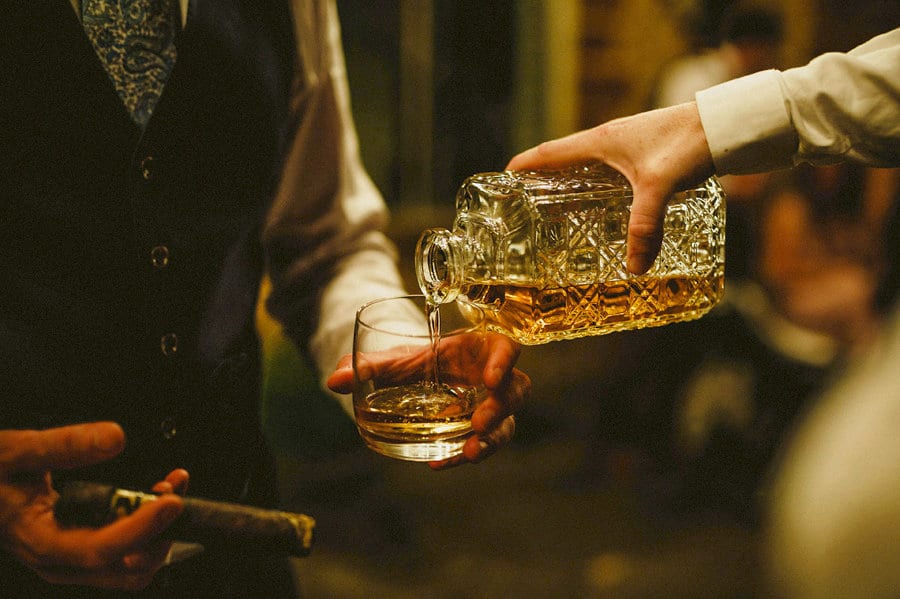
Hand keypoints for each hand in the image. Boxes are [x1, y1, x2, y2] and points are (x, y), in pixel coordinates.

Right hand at [0, 423, 185, 590]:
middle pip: (128, 568)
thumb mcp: (17, 452)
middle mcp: (60, 561)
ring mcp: (74, 560)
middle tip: (172, 491)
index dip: (140, 528)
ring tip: (168, 488)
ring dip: (160, 530)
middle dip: (160, 533)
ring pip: (134, 564)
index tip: (169, 502)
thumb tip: (114, 438)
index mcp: (40, 541)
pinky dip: (150, 526)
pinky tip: (155, 492)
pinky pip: (128, 549)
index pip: (99, 550)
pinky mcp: (85, 548)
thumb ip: (64, 444)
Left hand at [327, 332, 530, 468]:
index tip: (490, 379)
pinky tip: (437, 462)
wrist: (416, 378)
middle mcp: (493, 378)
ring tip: (468, 452)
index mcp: (479, 349)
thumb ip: (369, 367)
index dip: (504, 362)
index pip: (506, 348)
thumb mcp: (394, 361)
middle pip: (517, 390)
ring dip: (492, 439)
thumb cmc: (415, 362)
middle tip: (477, 423)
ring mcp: (490, 406)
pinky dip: (459, 454)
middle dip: (501, 408)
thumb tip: (334, 380)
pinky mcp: (482, 430)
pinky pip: (483, 444)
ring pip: (508, 423)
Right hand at [507, 102, 715, 273]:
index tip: (502, 182)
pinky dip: (599, 189)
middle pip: (563, 161)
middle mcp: (609, 140)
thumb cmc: (689, 143)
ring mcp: (627, 146)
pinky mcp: (646, 154)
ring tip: (561, 213)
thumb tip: (635, 268)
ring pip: (587, 168)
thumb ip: (645, 226)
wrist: (726, 126)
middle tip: (527, 208)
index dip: (523, 166)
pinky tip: (607, 210)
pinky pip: (610, 173)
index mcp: (600, 141)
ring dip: (571, 186)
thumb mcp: (661, 187)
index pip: (549, 153)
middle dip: (542, 182)